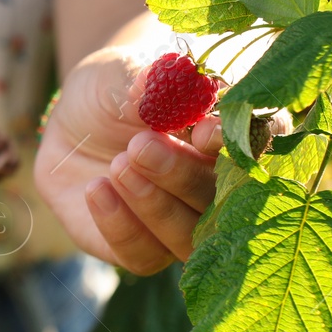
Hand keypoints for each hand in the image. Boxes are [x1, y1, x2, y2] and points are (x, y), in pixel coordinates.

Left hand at [33, 45, 222, 273]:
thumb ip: (148, 81)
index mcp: (232, 134)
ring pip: (190, 237)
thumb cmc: (112, 90)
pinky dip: (122, 226)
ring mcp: (185, 223)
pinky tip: (97, 189)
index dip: (237, 145)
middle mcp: (220, 187)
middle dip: (182, 174)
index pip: (260, 143)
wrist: (71, 123)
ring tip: (118, 165)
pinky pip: (144, 256)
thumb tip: (169, 77)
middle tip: (140, 145)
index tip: (203, 131)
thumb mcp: (121, 74)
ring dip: (155, 205)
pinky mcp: (144, 249)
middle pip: (224, 199)